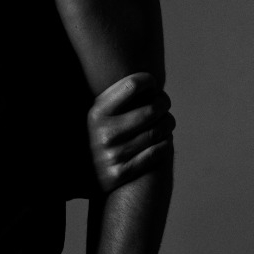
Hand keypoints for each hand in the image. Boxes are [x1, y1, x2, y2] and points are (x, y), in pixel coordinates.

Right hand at [88, 72, 174, 193]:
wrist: (85, 175)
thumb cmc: (101, 133)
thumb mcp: (100, 113)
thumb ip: (120, 96)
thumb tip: (149, 78)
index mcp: (97, 112)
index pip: (132, 85)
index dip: (149, 81)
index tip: (152, 85)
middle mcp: (104, 133)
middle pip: (152, 109)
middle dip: (164, 103)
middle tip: (164, 103)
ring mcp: (113, 155)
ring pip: (158, 131)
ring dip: (168, 123)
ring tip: (166, 121)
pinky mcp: (122, 173)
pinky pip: (158, 152)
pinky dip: (165, 143)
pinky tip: (163, 140)